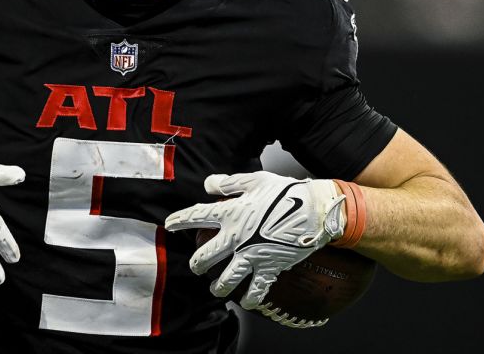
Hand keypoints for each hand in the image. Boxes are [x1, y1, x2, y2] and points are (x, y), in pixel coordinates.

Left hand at [165, 171, 346, 309]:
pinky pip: (257, 288)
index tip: (170, 224)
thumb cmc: (285, 192)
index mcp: (231, 213)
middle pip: (206, 256)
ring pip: (227, 278)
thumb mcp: (254, 180)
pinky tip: (246, 302)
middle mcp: (236, 237)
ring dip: (219, 286)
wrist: (313, 210)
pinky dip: (251, 298)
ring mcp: (252, 255)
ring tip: (215, 288)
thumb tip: (208, 184)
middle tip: (196, 266)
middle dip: (197, 263)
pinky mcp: (269, 267)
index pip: (196, 216)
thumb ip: (228, 183)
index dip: (179, 221)